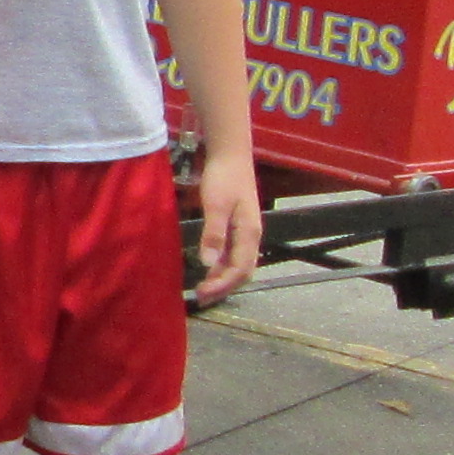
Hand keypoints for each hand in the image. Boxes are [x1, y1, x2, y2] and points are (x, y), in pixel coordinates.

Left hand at [187, 146, 262, 304]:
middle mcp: (251, 236)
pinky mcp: (239, 226)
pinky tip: (209, 269)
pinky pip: (234, 254)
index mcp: (249, 234)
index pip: (239, 270)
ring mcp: (246, 232)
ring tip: (204, 289)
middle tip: (202, 298)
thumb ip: (213, 234)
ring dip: (223, 278)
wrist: (231, 155)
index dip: (222, 285)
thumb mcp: (216, 206)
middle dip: (224, 287)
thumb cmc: (223, 178)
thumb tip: (208, 264)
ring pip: (239, 264)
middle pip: (242, 271)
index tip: (202, 294)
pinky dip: (222, 266)